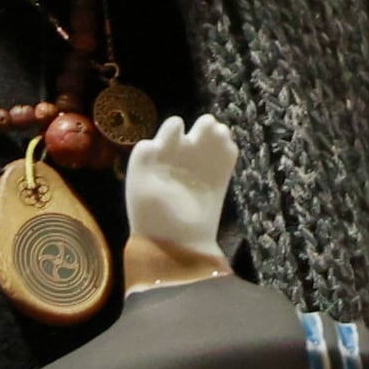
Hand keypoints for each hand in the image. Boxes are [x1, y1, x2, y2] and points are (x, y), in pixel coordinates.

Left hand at [126, 113, 241, 267]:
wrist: (176, 243)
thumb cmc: (152, 213)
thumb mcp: (140, 183)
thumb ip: (143, 158)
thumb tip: (152, 141)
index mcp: (158, 159)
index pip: (169, 133)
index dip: (173, 130)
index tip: (178, 130)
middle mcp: (180, 161)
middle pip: (195, 132)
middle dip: (203, 125)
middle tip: (208, 127)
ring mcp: (200, 170)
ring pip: (212, 140)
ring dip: (217, 132)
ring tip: (220, 134)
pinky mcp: (219, 180)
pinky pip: (227, 157)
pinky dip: (228, 148)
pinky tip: (228, 148)